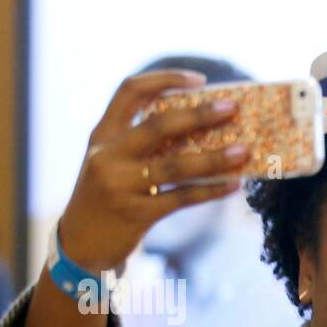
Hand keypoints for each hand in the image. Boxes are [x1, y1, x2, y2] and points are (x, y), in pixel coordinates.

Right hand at [57, 70, 249, 272]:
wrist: (80, 246)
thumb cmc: (107, 199)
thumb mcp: (111, 162)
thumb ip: (140, 143)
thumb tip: (200, 130)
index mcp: (103, 134)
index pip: (130, 91)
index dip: (165, 80)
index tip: (199, 81)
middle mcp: (108, 154)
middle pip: (159, 125)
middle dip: (199, 115)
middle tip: (232, 108)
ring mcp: (121, 184)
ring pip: (176, 165)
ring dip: (215, 157)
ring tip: (245, 150)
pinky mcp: (137, 213)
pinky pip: (182, 198)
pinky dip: (211, 190)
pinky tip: (234, 184)